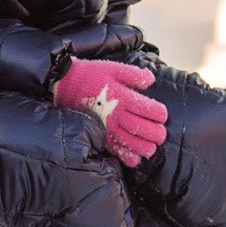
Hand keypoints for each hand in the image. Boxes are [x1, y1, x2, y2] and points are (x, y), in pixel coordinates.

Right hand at [52, 59, 166, 166]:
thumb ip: (134, 74)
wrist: (64, 86)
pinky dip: (128, 157)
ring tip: (151, 146)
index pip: (151, 110)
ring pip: (133, 143)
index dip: (161, 114)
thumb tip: (150, 80)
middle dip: (157, 133)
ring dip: (146, 148)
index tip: (161, 114)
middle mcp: (117, 114)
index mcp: (124, 97)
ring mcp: (108, 127)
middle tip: (160, 133)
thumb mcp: (113, 68)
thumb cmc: (91, 75)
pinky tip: (135, 158)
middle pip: (145, 129)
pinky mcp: (99, 135)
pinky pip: (116, 150)